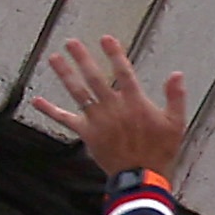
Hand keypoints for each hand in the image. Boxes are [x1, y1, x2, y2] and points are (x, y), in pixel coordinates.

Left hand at [31, 35, 190, 182]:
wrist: (141, 176)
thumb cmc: (160, 150)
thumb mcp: (176, 123)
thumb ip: (175, 97)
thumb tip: (177, 74)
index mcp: (135, 102)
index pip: (124, 71)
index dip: (114, 54)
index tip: (105, 38)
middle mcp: (113, 107)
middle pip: (95, 77)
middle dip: (82, 58)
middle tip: (70, 42)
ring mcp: (97, 119)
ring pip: (78, 92)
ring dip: (65, 74)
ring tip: (54, 58)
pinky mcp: (86, 133)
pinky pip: (65, 119)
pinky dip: (50, 110)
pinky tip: (37, 101)